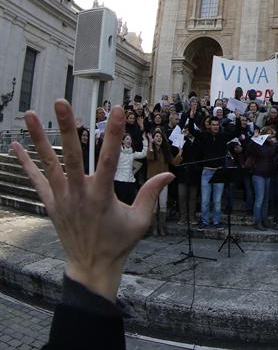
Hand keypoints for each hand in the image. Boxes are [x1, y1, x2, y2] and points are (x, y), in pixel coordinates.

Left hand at [12, 101, 173, 301]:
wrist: (92, 267)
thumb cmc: (119, 243)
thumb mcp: (141, 219)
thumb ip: (152, 193)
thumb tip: (169, 174)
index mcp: (103, 196)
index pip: (109, 158)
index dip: (113, 133)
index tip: (116, 110)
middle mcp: (79, 194)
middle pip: (71, 155)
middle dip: (67, 127)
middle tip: (61, 102)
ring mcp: (62, 198)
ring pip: (49, 163)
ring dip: (38, 138)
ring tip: (31, 114)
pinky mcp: (51, 204)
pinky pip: (36, 180)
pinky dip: (25, 163)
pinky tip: (15, 145)